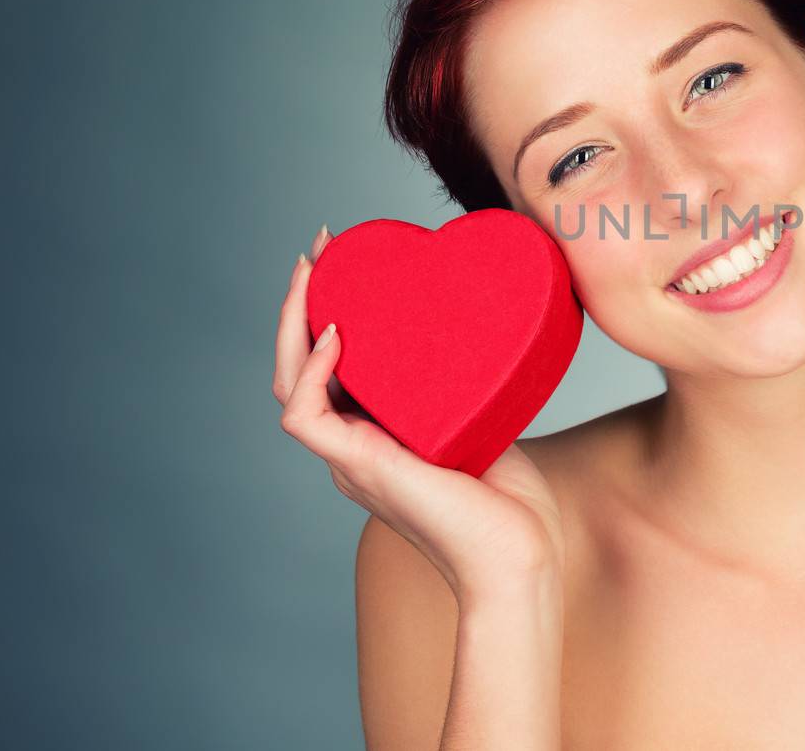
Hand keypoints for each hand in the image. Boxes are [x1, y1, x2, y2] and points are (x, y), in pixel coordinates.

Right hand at [273, 224, 564, 600]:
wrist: (517, 558)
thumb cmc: (513, 506)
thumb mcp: (488, 425)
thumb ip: (475, 391)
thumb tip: (500, 335)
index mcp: (376, 437)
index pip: (331, 368)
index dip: (328, 313)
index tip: (348, 259)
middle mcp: (353, 447)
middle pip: (298, 366)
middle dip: (302, 302)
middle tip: (322, 247)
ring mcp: (349, 460)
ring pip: (287, 383)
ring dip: (293, 323)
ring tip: (312, 271)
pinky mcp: (358, 470)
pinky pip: (306, 416)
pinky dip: (312, 371)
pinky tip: (334, 335)